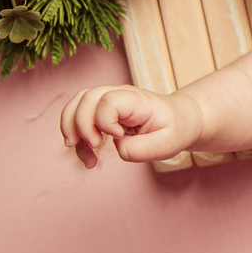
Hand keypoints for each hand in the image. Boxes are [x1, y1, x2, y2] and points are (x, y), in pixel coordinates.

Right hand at [60, 85, 202, 167]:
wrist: (180, 121)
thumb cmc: (174, 130)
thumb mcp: (165, 145)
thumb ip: (136, 149)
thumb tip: (115, 146)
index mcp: (137, 100)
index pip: (108, 100)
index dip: (104, 121)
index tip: (118, 136)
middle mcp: (120, 95)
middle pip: (85, 97)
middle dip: (80, 125)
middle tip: (94, 146)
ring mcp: (109, 100)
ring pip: (76, 104)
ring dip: (71, 130)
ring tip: (86, 154)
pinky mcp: (102, 110)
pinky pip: (78, 117)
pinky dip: (77, 138)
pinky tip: (88, 157)